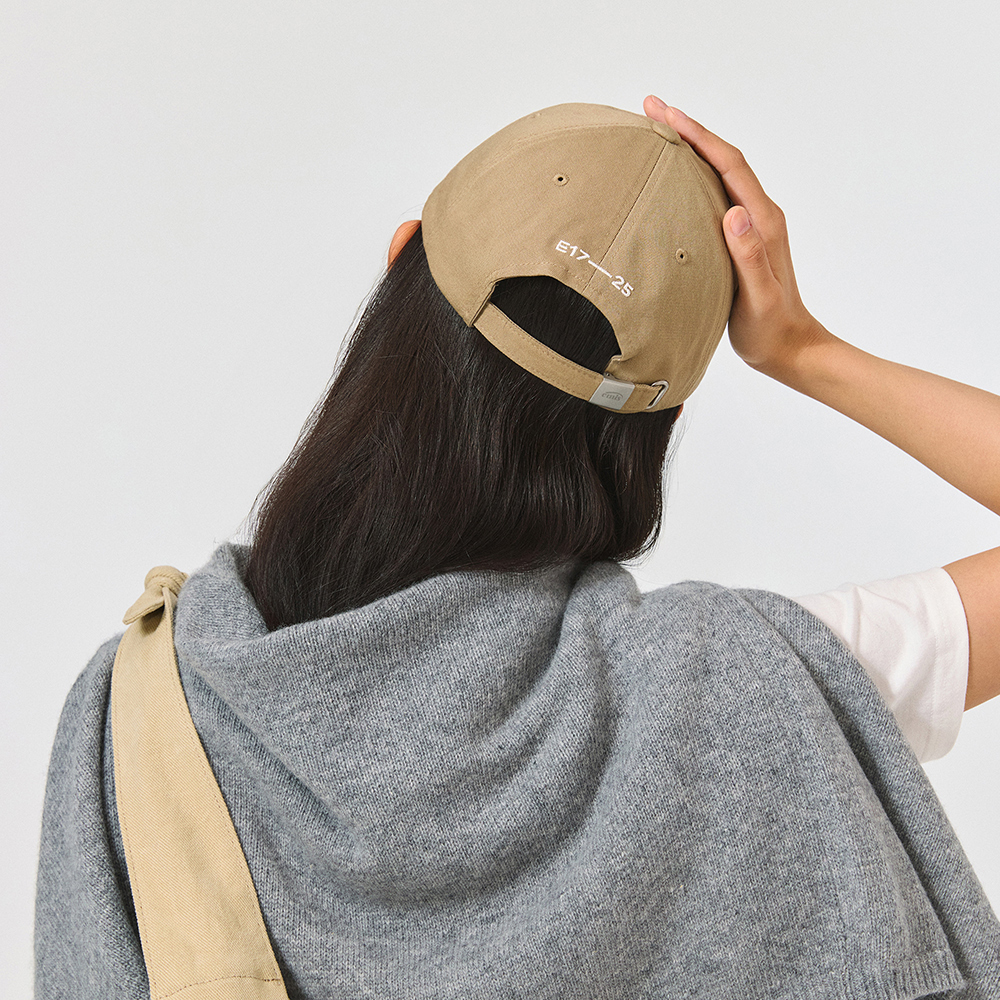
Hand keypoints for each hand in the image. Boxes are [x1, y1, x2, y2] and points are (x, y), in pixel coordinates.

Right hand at [642, 96, 829, 377]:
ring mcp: (751, 225)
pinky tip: (673, 178)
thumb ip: (750, 256)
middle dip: (688, 130)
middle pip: (722, 158)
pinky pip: (715, 193)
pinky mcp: (742, 237)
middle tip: (651, 108)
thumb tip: (735, 214)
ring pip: (719, 172)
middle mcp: (758, 215)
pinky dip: (693, 174)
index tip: (666, 115)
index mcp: (762, 222)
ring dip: (690, 148)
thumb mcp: (758, 297)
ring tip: (657, 132)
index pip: (728, 164)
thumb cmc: (770, 328)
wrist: (789, 348)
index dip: (697, 136)